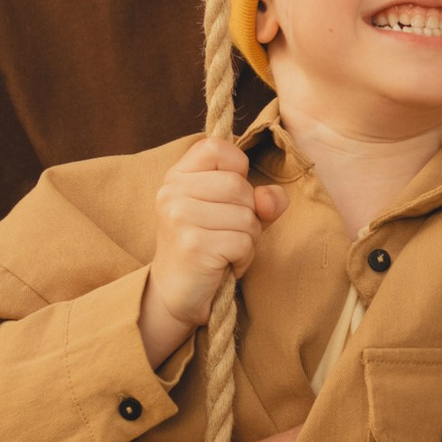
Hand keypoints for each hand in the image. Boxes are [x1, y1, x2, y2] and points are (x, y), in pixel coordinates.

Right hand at [143, 137, 282, 357]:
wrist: (177, 295)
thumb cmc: (208, 248)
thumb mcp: (236, 214)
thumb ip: (262, 199)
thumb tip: (269, 199)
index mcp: (177, 176)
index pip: (217, 146)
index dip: (237, 169)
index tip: (228, 196)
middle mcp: (172, 192)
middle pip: (239, 185)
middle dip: (247, 215)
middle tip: (226, 235)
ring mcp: (179, 217)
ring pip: (246, 215)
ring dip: (247, 240)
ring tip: (224, 252)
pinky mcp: (192, 245)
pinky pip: (243, 242)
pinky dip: (243, 258)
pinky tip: (225, 265)